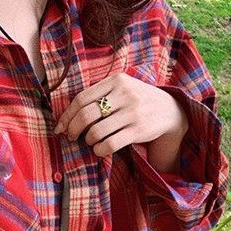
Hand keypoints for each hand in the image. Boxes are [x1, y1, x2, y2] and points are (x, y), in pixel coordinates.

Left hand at [54, 73, 187, 169]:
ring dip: (88, 140)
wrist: (170, 110)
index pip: (81, 99)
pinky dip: (99, 150)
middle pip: (86, 115)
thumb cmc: (136, 101)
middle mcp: (125, 94)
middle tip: (71, 137)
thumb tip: (66, 118)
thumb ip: (98, 96)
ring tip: (91, 141)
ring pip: (96, 131)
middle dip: (73, 129)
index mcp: (117, 81)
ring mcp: (133, 112)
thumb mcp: (121, 90)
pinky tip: (100, 149)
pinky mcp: (138, 130)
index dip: (67, 116)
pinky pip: (109, 144)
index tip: (60, 127)